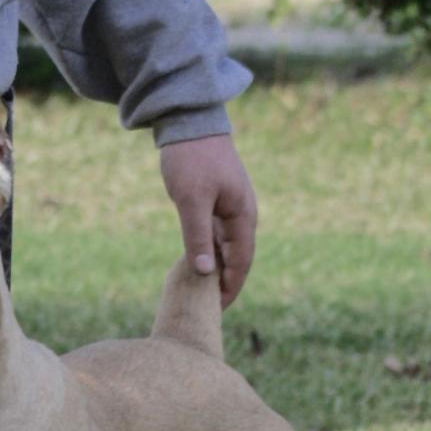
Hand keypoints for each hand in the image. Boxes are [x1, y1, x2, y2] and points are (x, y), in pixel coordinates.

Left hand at [160, 133, 256, 309]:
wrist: (188, 121)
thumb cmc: (191, 158)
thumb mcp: (191, 200)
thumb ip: (197, 237)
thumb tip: (206, 273)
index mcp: (243, 215)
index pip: (242, 262)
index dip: (231, 288)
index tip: (216, 309)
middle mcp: (241, 214)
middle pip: (238, 258)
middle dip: (226, 283)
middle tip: (208, 307)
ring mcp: (230, 208)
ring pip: (227, 247)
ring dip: (217, 268)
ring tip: (202, 291)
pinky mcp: (217, 202)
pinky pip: (217, 235)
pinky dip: (209, 251)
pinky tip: (197, 265)